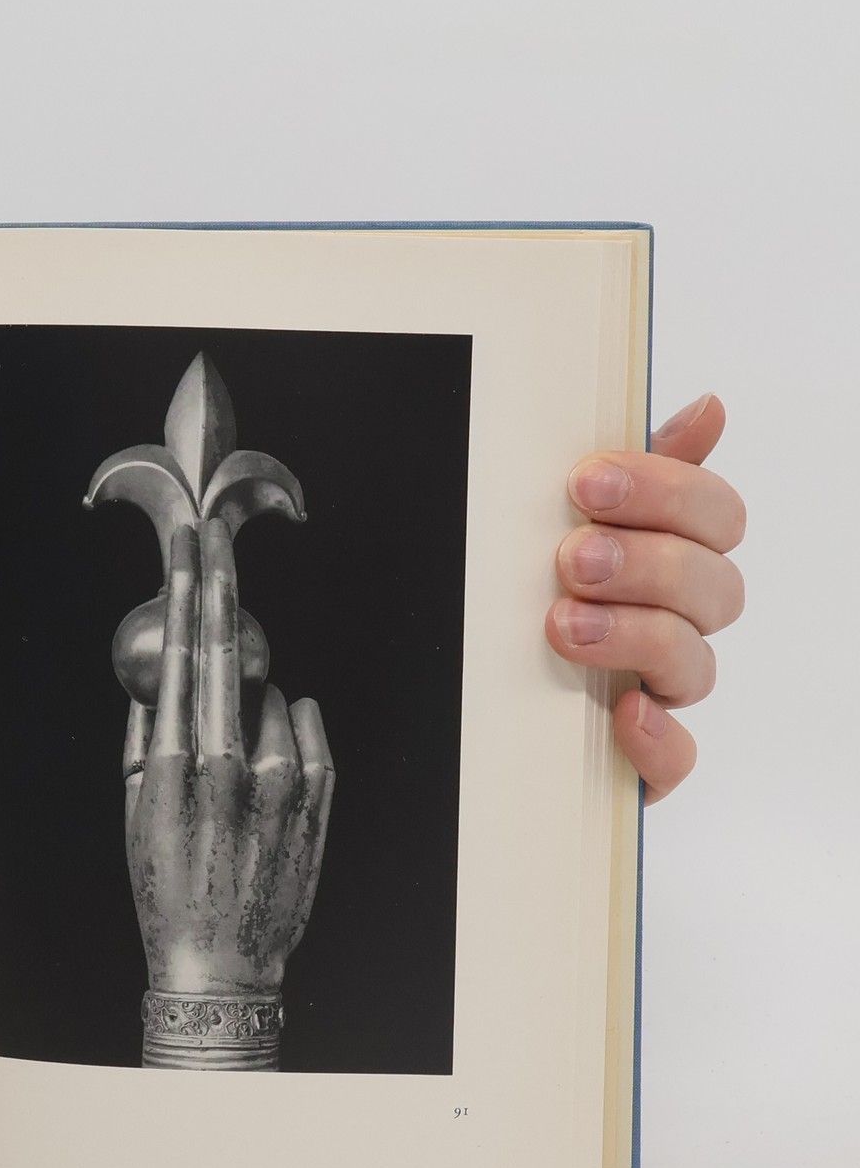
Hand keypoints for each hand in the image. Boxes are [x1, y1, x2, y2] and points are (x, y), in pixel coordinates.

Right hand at [124, 520, 332, 1063]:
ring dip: (250, 707)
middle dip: (217, 586)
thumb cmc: (167, 891)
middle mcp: (230, 764)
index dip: (183, 594)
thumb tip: (157, 681)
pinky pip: (306, 729)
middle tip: (212, 539)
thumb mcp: (135, 816)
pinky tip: (267, 769)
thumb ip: (145, 741)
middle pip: (225, 651)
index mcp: (174, 766)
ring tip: (234, 771)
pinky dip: (289, 733)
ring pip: (269, 696)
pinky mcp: (317, 798)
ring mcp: (281, 779)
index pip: (179, 657)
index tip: (186, 548)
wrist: (223, 966)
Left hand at [549, 394, 743, 800]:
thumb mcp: (555, 521)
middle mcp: (673, 621)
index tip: (586, 480)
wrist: (453, 694)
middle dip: (647, 563)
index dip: (665, 491)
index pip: (714, 515)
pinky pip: (675, 759)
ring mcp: (658, 690)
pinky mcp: (639, 757)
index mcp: (668, 554)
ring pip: (692, 664)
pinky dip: (656, 738)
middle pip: (714, 587)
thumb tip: (708, 409)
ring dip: (636, 635)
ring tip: (565, 625)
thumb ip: (632, 468)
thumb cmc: (518, 590)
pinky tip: (623, 713)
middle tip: (573, 557)